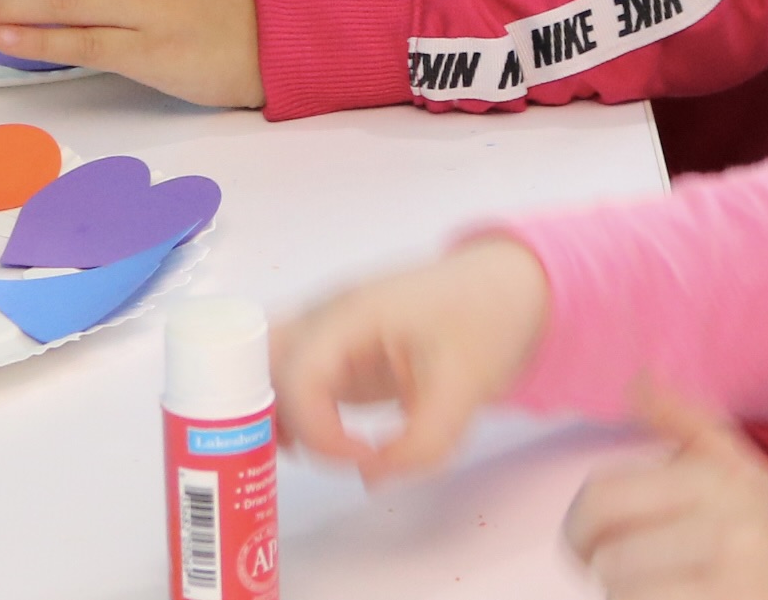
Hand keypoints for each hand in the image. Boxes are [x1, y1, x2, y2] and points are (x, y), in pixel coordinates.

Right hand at [271, 237, 554, 482]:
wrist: (504, 290)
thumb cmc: (485, 324)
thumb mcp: (466, 390)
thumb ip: (422, 444)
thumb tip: (370, 477)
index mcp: (353, 313)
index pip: (301, 375)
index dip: (317, 430)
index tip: (362, 458)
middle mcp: (325, 317)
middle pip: (262, 365)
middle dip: (269, 418)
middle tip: (304, 458)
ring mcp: (324, 331)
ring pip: (265, 370)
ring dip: (271, 414)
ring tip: (308, 453)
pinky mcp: (332, 351)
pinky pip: (287, 378)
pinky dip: (286, 411)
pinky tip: (314, 443)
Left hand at [563, 380, 767, 599]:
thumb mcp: (740, 467)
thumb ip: (686, 422)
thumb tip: (637, 380)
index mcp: (721, 480)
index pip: (603, 499)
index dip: (580, 527)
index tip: (588, 541)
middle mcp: (730, 530)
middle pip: (610, 559)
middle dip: (609, 570)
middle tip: (627, 571)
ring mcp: (735, 584)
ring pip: (626, 597)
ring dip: (630, 599)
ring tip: (663, 588)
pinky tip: (676, 599)